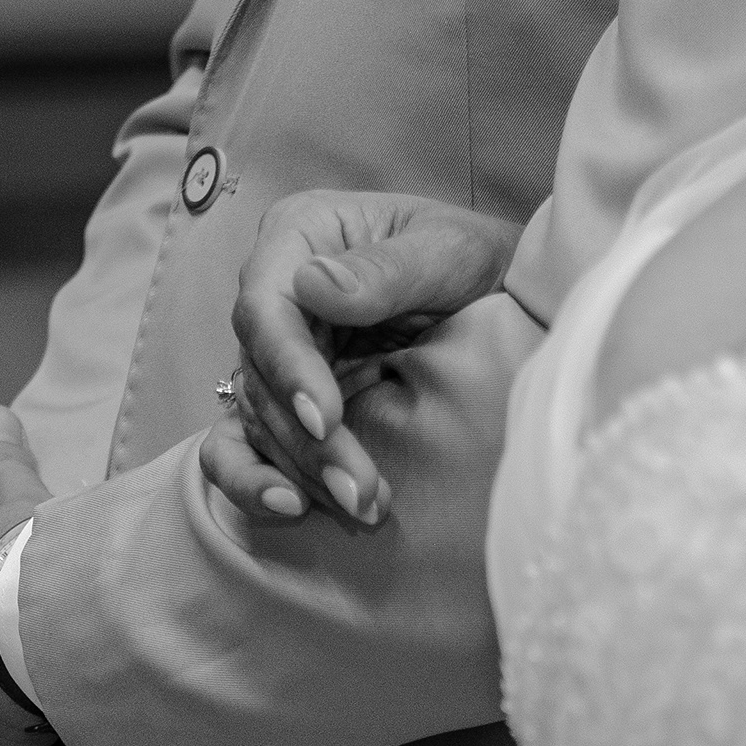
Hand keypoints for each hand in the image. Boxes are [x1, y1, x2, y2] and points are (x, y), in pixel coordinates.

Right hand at [197, 191, 522, 530]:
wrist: (501, 294)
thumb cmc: (475, 258)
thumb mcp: (448, 249)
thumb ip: (386, 268)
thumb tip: (312, 286)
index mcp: (299, 237)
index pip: (268, 309)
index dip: (289, 368)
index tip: (324, 419)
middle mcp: (275, 294)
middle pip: (262, 377)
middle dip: (308, 442)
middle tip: (360, 491)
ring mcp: (276, 350)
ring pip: (259, 420)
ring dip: (303, 472)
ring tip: (361, 508)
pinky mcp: (285, 398)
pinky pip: (244, 443)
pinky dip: (254, 480)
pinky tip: (293, 509)